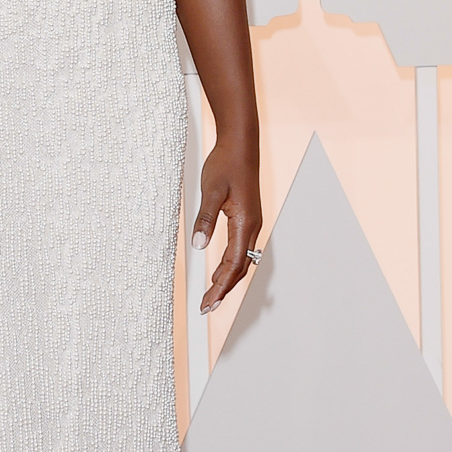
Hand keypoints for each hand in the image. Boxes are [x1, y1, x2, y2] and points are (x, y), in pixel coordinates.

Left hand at [191, 140, 261, 312]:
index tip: (207, 303)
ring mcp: (251, 223)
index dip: (220, 287)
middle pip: (239, 268)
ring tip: (210, 295)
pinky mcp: (246, 218)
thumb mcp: (211, 190)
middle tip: (206, 307)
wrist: (240, 144)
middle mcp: (252, 226)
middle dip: (223, 290)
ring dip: (226, 279)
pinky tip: (218, 271)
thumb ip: (206, 219)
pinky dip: (228, 264)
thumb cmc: (226, 163)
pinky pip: (239, 249)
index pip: (233, 265)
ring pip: (240, 260)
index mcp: (245, 223)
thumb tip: (198, 245)